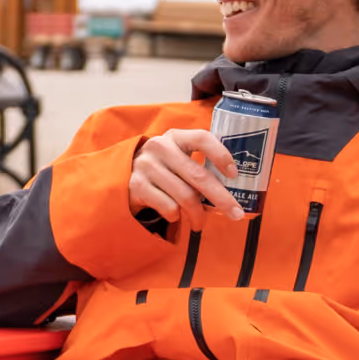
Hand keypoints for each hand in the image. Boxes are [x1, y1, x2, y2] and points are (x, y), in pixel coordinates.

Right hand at [129, 128, 244, 226]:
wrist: (123, 174)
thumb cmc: (163, 168)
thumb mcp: (177, 156)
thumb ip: (198, 163)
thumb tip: (233, 190)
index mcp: (176, 137)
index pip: (202, 138)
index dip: (221, 155)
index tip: (234, 174)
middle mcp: (160, 148)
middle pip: (198, 175)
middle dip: (221, 198)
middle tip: (235, 214)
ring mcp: (147, 166)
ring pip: (185, 196)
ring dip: (198, 215)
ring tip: (200, 222)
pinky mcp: (137, 185)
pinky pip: (169, 207)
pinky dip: (176, 216)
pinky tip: (175, 215)